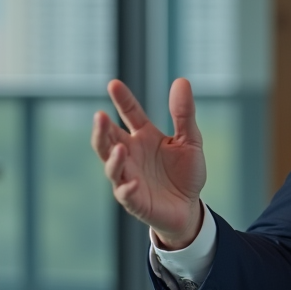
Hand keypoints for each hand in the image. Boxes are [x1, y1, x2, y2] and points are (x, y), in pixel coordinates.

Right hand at [90, 78, 206, 249]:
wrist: (189, 208)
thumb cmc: (185, 173)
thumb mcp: (190, 140)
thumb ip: (184, 114)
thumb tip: (181, 81)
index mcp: (143, 137)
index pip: (129, 114)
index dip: (122, 100)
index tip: (113, 84)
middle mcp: (131, 155)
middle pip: (108, 140)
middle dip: (102, 130)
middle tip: (99, 116)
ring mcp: (129, 177)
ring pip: (112, 166)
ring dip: (112, 158)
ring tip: (119, 148)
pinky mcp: (135, 200)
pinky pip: (126, 194)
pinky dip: (128, 188)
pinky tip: (134, 182)